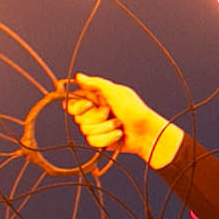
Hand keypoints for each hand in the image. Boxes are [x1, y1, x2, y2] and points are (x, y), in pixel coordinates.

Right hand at [66, 73, 183, 168]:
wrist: (146, 132)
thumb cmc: (135, 110)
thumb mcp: (116, 92)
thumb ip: (96, 84)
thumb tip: (78, 76)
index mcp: (96, 98)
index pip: (73, 103)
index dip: (78, 106)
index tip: (89, 105)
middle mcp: (94, 112)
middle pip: (79, 118)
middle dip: (97, 117)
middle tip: (111, 112)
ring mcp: (97, 127)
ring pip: (86, 131)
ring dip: (105, 128)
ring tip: (119, 124)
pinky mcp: (100, 140)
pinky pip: (93, 141)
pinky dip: (108, 138)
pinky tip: (118, 134)